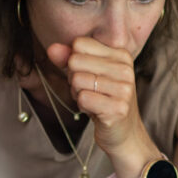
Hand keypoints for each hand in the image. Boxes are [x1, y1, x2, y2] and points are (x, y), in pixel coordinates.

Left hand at [47, 37, 149, 162]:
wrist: (124, 132)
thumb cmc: (103, 100)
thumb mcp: (87, 74)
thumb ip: (69, 58)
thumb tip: (52, 49)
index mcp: (121, 55)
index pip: (80, 44)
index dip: (75, 61)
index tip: (89, 75)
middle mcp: (126, 69)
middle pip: (76, 61)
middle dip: (74, 79)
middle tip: (90, 91)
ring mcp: (124, 89)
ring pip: (77, 80)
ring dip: (78, 94)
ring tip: (94, 101)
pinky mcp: (118, 108)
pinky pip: (83, 98)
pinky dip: (83, 107)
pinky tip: (96, 111)